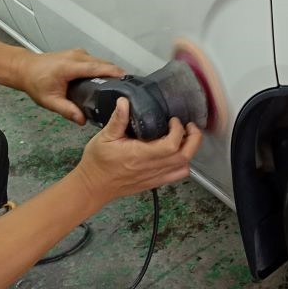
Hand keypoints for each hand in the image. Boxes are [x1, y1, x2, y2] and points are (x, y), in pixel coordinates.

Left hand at [17, 48, 123, 123]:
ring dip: (110, 71)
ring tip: (120, 85)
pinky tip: (108, 80)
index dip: (113, 72)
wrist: (24, 68)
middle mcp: (77, 56)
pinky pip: (96, 60)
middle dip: (116, 73)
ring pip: (100, 61)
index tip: (127, 79)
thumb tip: (83, 120)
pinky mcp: (79, 54)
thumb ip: (66, 110)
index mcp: (69, 66)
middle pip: (103, 63)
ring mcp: (79, 53)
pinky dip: (103, 68)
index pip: (96, 67)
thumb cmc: (36, 83)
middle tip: (127, 88)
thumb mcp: (49, 101)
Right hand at [73, 98, 202, 207]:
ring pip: (184, 166)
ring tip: (185, 138)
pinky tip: (178, 153)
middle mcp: (151, 167)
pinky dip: (184, 164)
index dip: (178, 130)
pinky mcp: (155, 182)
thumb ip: (117, 120)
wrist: (93, 187)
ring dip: (190, 150)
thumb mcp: (104, 137)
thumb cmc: (97, 162)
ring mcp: (155, 177)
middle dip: (193, 139)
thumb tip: (124, 101)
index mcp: (139, 155)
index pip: (170, 145)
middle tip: (189, 126)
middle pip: (184, 156)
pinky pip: (177, 175)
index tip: (173, 120)